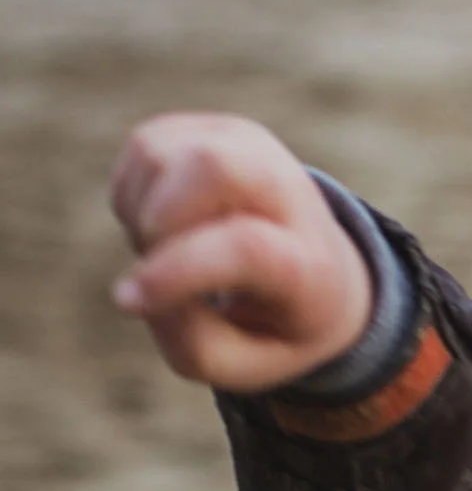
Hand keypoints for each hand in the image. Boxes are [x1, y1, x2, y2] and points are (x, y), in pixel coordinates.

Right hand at [109, 112, 372, 391]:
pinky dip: (135, 196)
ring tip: (170, 251)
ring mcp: (251, 146)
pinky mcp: (212, 127)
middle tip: (161, 263)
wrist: (320, 267)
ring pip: (159, 153)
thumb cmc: (274, 322)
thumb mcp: (246, 363)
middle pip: (210, 165)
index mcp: (309, 262)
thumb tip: (135, 291)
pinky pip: (143, 147)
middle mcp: (288, 189)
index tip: (131, 301)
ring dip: (140, 215)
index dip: (178, 272)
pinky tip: (167, 225)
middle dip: (156, 222)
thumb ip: (192, 342)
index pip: (244, 247)